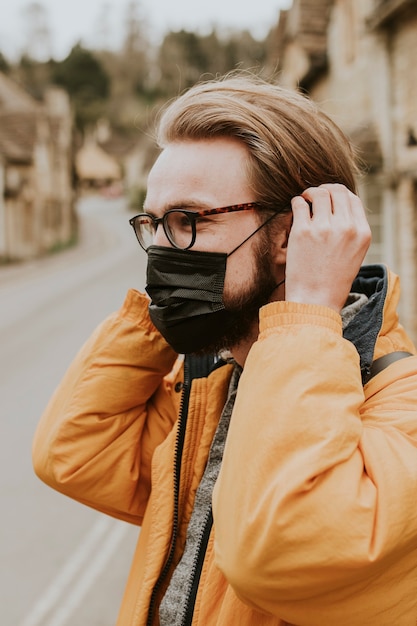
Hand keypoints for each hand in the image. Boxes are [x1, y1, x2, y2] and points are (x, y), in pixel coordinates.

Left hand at [284, 184, 371, 312]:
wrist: (316, 301)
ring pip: (318, 193)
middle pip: (336, 191)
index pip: (353, 199)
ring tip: (304, 200)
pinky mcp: (302, 231)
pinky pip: (299, 203)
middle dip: (324, 189)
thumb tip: (338, 207)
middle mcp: (346, 227)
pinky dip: (296, 201)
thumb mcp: (354, 254)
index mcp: (362, 233)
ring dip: (309, 193)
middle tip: (314, 196)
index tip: (330, 198)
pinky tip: (295, 208)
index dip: (340, 194)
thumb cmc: (332, 281)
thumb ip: (351, 231)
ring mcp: (324, 228)